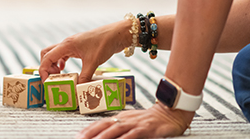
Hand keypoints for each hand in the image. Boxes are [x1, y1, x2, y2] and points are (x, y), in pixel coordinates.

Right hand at [39, 19, 130, 82]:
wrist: (115, 34)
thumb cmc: (104, 44)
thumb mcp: (93, 63)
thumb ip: (85, 77)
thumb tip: (77, 89)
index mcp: (67, 45)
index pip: (47, 57)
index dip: (44, 70)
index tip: (46, 81)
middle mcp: (67, 44)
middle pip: (47, 54)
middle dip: (46, 67)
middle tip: (53, 78)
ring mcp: (72, 45)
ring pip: (55, 54)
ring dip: (53, 65)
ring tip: (59, 76)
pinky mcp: (77, 47)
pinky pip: (63, 54)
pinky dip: (61, 62)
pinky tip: (65, 69)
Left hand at [76, 103, 192, 137]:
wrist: (170, 112)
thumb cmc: (150, 120)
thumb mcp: (132, 123)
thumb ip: (120, 129)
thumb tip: (104, 135)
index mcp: (120, 117)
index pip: (100, 123)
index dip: (88, 130)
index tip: (78, 136)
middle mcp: (125, 119)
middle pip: (104, 126)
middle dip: (90, 134)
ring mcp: (135, 123)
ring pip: (115, 130)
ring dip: (103, 137)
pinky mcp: (146, 128)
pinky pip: (133, 135)